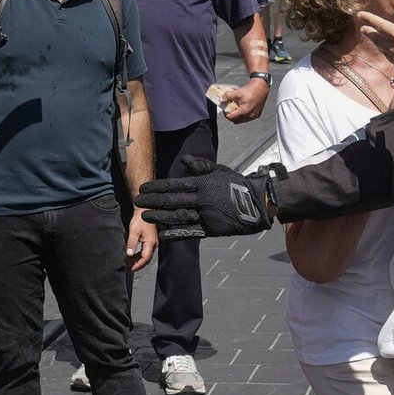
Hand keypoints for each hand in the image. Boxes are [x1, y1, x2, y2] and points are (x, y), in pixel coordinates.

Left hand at [126, 209, 156, 270]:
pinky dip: (139, 255)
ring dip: (138, 260)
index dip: (138, 265)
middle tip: (129, 267)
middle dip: (138, 264)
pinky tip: (133, 255)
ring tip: (129, 262)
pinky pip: (146, 251)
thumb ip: (131, 244)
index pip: (145, 259)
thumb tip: (129, 254)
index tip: (131, 268)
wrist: (145, 210)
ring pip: (146, 256)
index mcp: (150, 243)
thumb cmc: (140, 219)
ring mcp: (153, 242)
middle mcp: (153, 244)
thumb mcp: (133, 231)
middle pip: (147, 259)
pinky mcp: (150, 240)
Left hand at [136, 158, 271, 239]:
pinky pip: (190, 232)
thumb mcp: (220, 171)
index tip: (143, 188)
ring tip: (145, 216)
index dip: (157, 188)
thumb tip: (185, 160)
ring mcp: (206, 215)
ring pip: (178, 216)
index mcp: (202, 184)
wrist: (257, 203)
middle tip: (137, 201)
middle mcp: (202, 199)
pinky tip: (163, 234)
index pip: (175, 185)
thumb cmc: (238, 184)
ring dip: (160, 216)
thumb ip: (201, 166)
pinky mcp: (212, 229)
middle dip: (153, 201)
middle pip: (173, 200)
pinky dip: (176, 233)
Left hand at [221, 78, 269, 123]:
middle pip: (236, 121)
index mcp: (244, 111)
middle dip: (232, 116)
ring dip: (238, 117)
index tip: (225, 110)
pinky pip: (248, 118)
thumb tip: (221, 99)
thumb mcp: (238, 92)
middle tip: (230, 109)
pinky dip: (245, 115)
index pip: (231, 118)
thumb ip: (228, 96)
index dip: (226, 114)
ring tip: (237, 109)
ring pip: (242, 121)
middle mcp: (249, 115)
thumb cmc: (251, 90)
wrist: (261, 87)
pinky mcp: (257, 115)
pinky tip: (243, 108)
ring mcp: (254, 116)